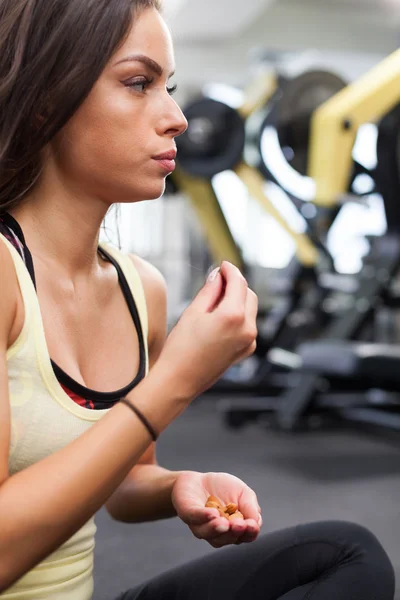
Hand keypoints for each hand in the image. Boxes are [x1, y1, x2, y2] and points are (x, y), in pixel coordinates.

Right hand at [156, 262, 257, 400]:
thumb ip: (210, 291)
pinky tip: (219, 317)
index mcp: (233, 316)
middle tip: (217, 280)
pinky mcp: (245, 350)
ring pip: (250, 309)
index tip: (223, 265)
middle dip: (235, 284)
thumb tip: (218, 276)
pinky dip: (239, 316)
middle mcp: (247, 329)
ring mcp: (248, 341)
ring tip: (215, 299)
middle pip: (248, 294)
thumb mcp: (193, 313)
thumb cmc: (181, 349)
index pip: (238, 283)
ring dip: (237, 299)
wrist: (179, 381)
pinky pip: (248, 325)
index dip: (230, 270)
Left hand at [172, 471, 261, 547]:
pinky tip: (212, 513)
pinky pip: (194, 518)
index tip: (251, 525)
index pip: (246, 536)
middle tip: (238, 524)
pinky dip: (203, 516)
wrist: (199, 479)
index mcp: (235, 529)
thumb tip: (255, 522)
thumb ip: (251, 507)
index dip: (249, 533)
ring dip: (217, 529)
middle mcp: (218, 533)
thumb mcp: (244, 493)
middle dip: (234, 533)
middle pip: (228, 538)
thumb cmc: (224, 488)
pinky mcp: (188, 514)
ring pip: (209, 534)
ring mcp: (201, 526)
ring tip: (224, 523)